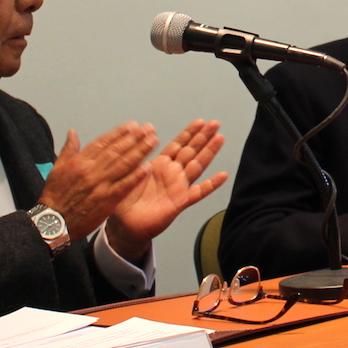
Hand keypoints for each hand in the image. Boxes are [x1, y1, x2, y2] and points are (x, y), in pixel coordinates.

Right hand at [37, 122, 157, 239]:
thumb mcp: (57, 168)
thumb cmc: (55, 196)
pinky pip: (124, 185)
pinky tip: (148, 167)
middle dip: (135, 138)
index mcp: (80, 161)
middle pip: (117, 150)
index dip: (119, 133)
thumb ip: (68, 149)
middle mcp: (91, 170)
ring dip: (140, 151)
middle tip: (149, 128)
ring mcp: (100, 185)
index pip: (103, 142)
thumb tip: (73, 132)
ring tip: (153, 140)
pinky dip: (136, 176)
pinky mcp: (107, 200)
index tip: (133, 126)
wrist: (54, 222)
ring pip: (123, 164)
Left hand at [104, 119, 228, 261]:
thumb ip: (135, 158)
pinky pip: (198, 192)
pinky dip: (211, 184)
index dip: (189, 133)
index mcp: (160, 165)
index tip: (200, 121)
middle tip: (215, 123)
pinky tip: (222, 175)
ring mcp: (178, 187)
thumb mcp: (126, 174)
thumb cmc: (124, 201)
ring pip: (197, 166)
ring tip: (220, 138)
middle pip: (191, 151)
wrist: (125, 226)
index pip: (178, 145)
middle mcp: (172, 174)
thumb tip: (137, 137)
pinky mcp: (180, 202)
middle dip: (203, 137)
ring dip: (209, 152)